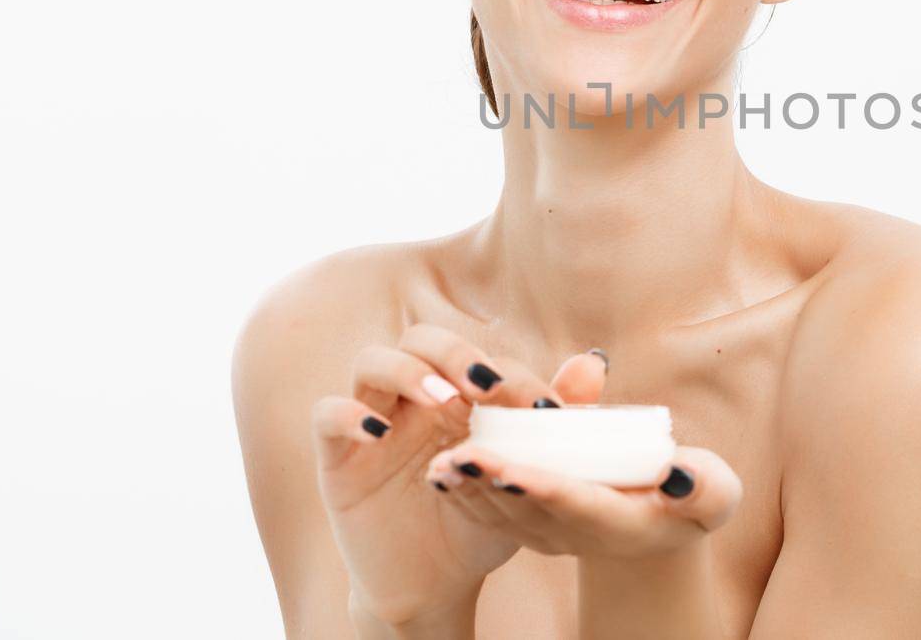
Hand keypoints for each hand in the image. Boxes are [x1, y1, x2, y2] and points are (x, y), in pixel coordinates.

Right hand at [310, 325, 607, 626]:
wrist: (437, 583)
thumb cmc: (484, 520)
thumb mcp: (521, 471)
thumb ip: (550, 417)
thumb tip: (594, 362)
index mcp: (457, 392)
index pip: (476, 355)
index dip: (510, 372)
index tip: (542, 409)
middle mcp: (413, 397)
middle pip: (419, 338)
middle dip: (453, 351)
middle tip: (485, 384)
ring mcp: (373, 421)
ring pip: (372, 360)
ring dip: (407, 372)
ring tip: (441, 400)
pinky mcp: (337, 457)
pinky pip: (326, 413)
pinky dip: (349, 414)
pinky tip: (379, 432)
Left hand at [423, 439, 742, 560]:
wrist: (664, 523)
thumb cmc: (695, 495)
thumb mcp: (714, 491)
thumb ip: (704, 486)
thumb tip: (675, 474)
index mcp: (620, 521)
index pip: (576, 501)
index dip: (543, 485)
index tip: (510, 468)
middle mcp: (578, 532)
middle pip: (529, 505)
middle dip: (492, 481)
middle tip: (458, 457)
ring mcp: (551, 534)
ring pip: (503, 512)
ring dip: (469, 490)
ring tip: (440, 465)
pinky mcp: (533, 527)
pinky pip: (493, 513)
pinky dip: (465, 494)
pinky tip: (439, 472)